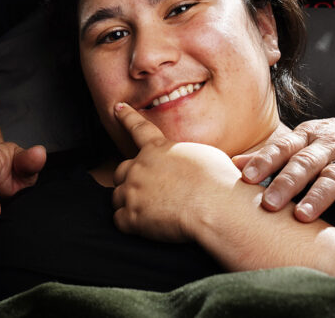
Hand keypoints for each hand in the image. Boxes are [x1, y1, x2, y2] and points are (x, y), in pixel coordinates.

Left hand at [111, 103, 238, 242]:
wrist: (215, 206)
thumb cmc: (217, 181)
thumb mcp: (202, 156)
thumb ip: (181, 158)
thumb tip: (180, 166)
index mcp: (158, 148)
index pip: (138, 127)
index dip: (126, 116)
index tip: (117, 108)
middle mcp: (140, 166)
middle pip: (120, 171)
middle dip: (130, 180)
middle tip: (149, 193)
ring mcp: (134, 191)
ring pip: (118, 197)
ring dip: (129, 204)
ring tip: (153, 212)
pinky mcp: (132, 216)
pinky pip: (120, 220)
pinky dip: (130, 224)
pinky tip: (148, 226)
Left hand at [232, 113, 334, 238]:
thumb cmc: (334, 140)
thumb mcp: (304, 139)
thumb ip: (272, 153)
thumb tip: (234, 163)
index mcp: (307, 137)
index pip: (283, 147)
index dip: (264, 161)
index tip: (244, 177)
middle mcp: (329, 146)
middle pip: (305, 163)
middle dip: (287, 182)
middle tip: (268, 203)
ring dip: (319, 197)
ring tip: (303, 216)